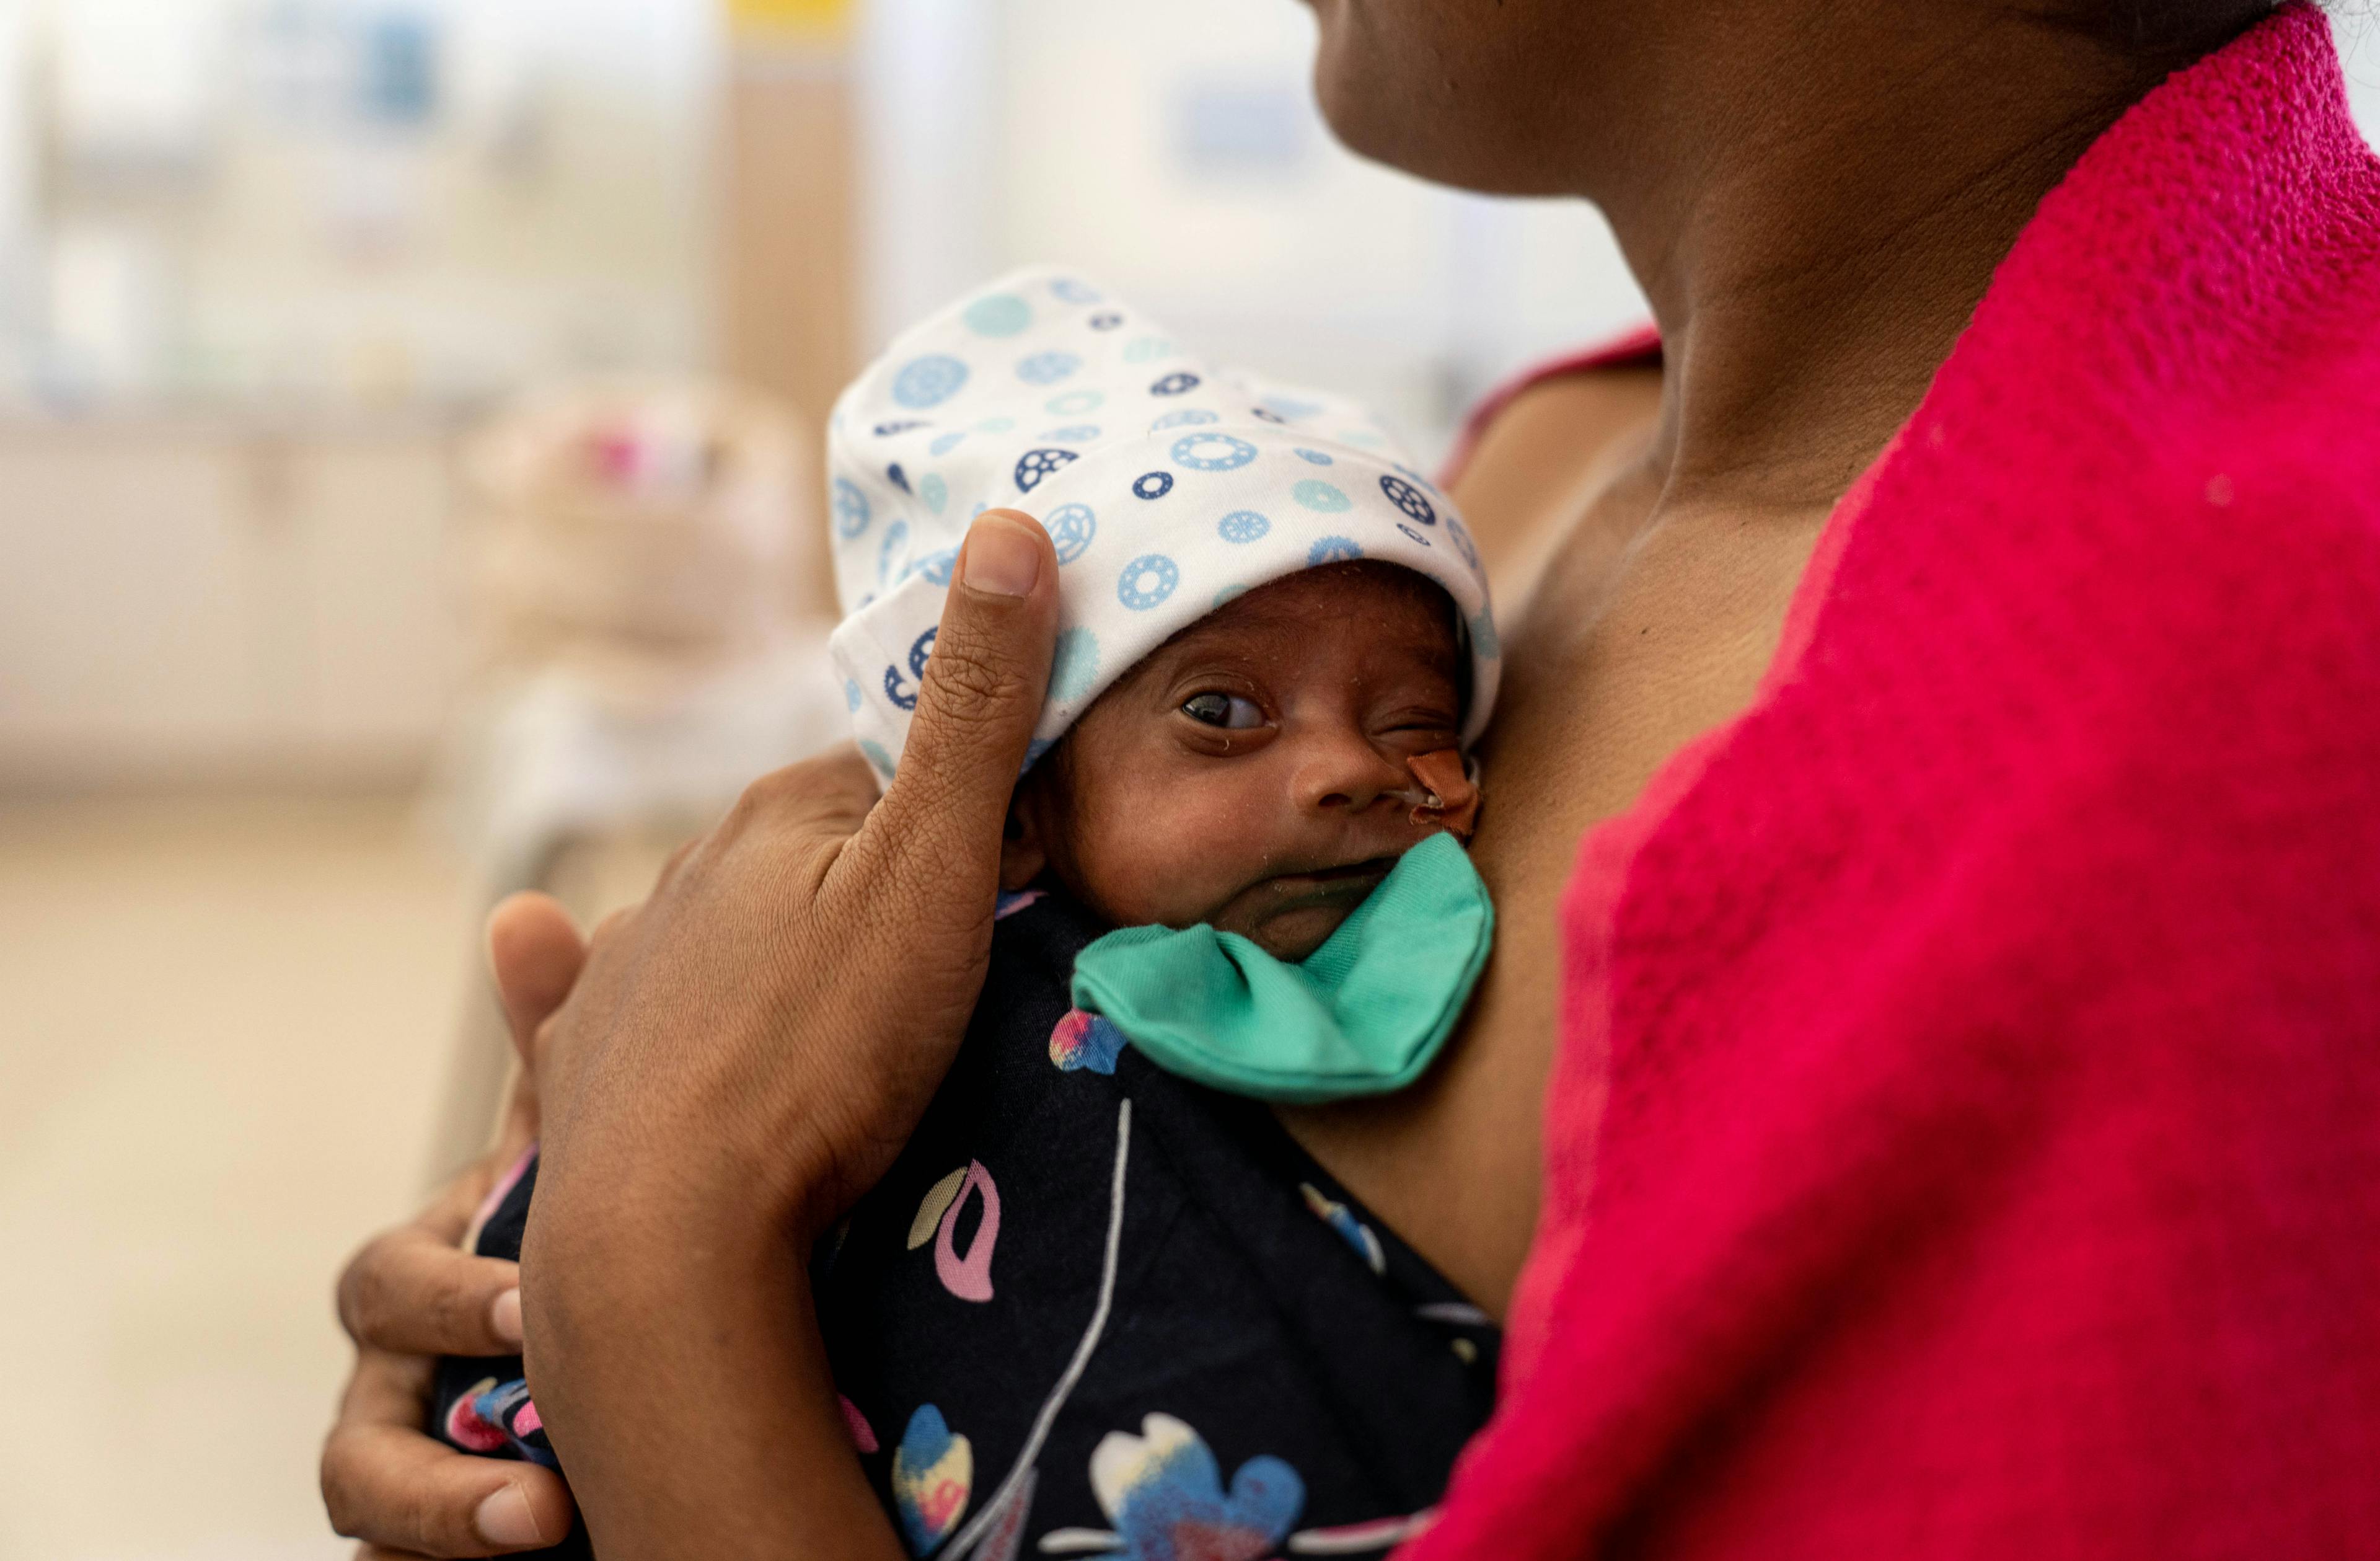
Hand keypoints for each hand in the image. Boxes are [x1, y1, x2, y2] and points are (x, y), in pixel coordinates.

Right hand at [321, 896, 589, 1557]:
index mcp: (437, 1280)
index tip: (532, 1310)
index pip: (389, 1282)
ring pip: (366, 1503)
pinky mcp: (447, 1544)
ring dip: (436, 1521)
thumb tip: (525, 910)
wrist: (681, 1367)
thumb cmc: (622, 1238)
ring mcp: (428, 1471)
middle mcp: (410, 1382)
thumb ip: (564, 1048)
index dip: (448, 1294)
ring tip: (540, 1522)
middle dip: (431, 1443)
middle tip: (543, 1446)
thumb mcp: (599, 1154)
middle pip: (359, 1417)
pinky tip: (548, 1548)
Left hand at [514, 510, 1060, 1555]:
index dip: (962, 818)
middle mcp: (688, 869)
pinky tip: (612, 996)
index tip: (1018, 881)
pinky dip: (623, 994)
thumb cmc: (819, 1054)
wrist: (664, 1238)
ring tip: (835, 1029)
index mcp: (778, 814)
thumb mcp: (933, 875)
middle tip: (940, 978)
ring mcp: (625, 965)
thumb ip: (974, 713)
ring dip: (779, 950)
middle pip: (808, 853)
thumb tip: (1008, 525)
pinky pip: (610, 1005)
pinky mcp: (584, 1065)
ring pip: (721, 928)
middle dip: (874, 888)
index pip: (891, 777)